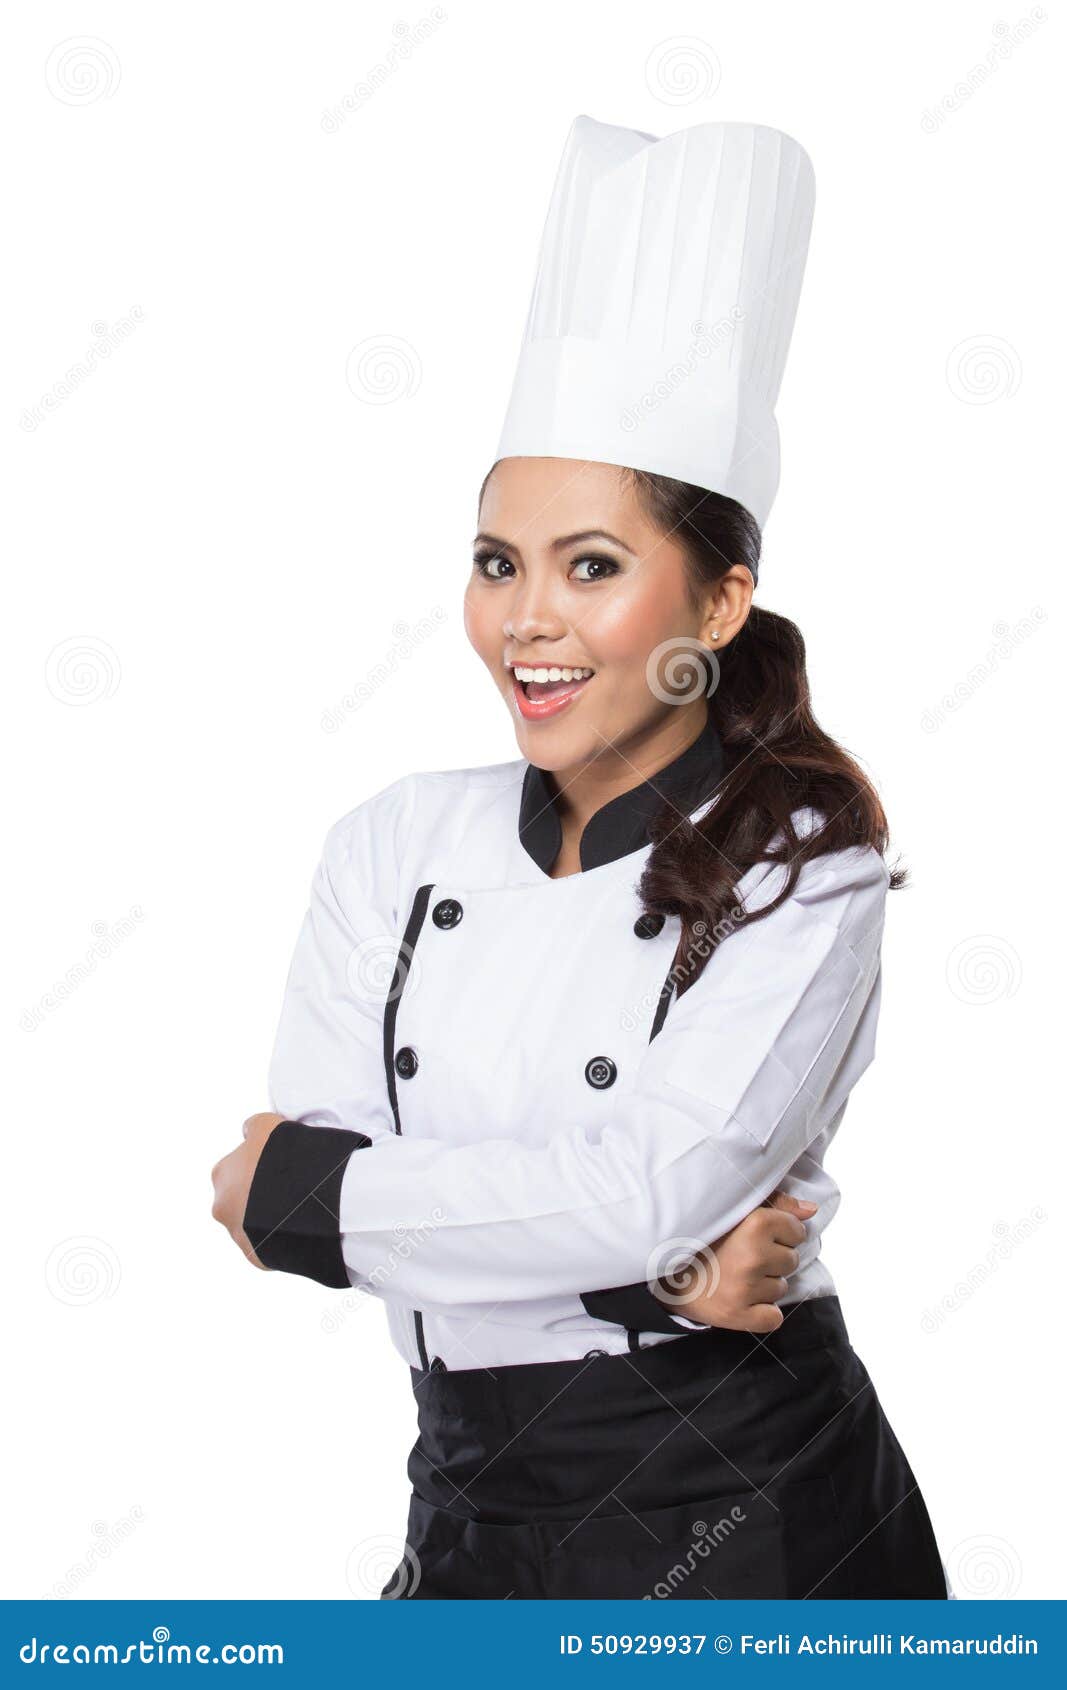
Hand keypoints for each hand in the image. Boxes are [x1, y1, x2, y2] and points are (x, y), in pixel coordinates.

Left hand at [210, 1112, 285, 1268]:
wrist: (304, 1202)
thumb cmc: (283, 1160)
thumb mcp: (267, 1125)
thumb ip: (255, 1126)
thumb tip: (248, 1129)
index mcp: (221, 1173)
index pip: (237, 1165)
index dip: (260, 1163)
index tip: (279, 1164)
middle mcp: (222, 1206)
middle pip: (241, 1197)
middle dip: (259, 1193)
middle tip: (289, 1187)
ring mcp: (238, 1234)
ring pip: (253, 1223)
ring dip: (269, 1217)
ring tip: (298, 1207)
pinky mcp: (257, 1255)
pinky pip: (268, 1245)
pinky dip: (280, 1238)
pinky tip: (298, 1226)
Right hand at [650, 1191, 817, 1333]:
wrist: (663, 1271)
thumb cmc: (703, 1235)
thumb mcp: (736, 1211)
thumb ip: (777, 1205)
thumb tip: (810, 1211)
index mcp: (755, 1225)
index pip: (797, 1230)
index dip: (780, 1232)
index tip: (756, 1235)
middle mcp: (753, 1256)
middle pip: (792, 1260)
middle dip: (773, 1257)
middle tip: (743, 1255)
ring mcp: (746, 1289)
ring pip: (782, 1288)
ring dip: (765, 1283)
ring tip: (737, 1274)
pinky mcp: (738, 1316)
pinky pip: (774, 1318)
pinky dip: (762, 1312)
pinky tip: (743, 1298)